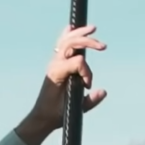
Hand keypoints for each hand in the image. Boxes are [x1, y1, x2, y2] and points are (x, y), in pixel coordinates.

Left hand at [19, 24, 107, 144]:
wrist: (42, 116)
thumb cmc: (56, 114)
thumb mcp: (74, 110)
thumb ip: (90, 102)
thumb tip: (103, 91)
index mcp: (57, 73)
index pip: (78, 62)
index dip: (87, 73)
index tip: (88, 86)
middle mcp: (55, 65)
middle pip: (72, 43)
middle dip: (87, 42)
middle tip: (103, 46)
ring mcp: (55, 63)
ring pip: (67, 40)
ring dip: (80, 34)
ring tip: (92, 29)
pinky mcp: (57, 64)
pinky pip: (62, 45)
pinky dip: (68, 36)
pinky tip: (71, 28)